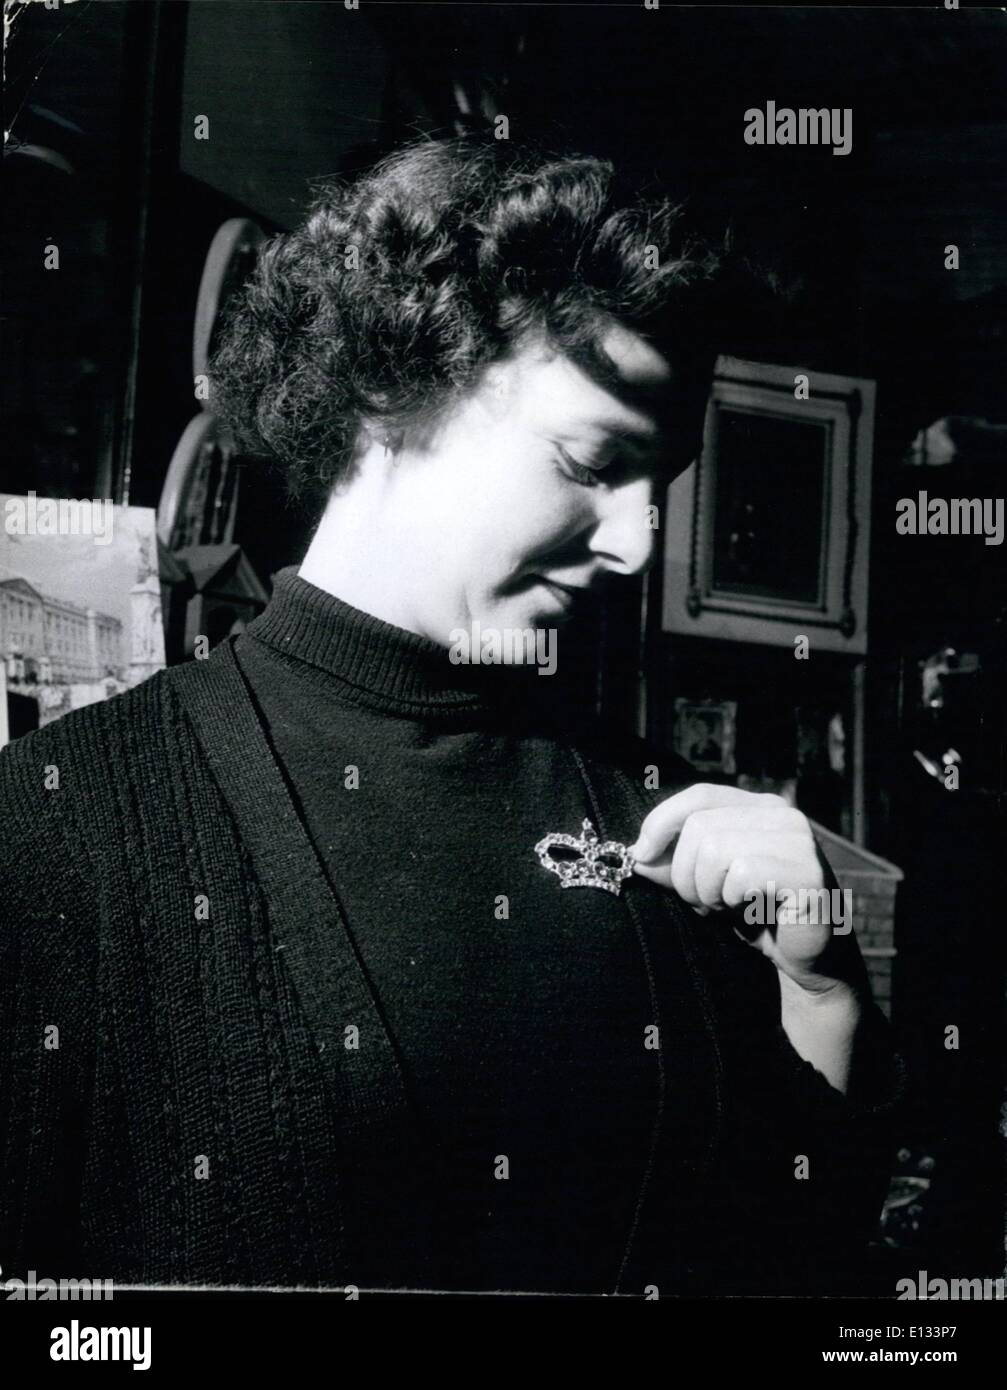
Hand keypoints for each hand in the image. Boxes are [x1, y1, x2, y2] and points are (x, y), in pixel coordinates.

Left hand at [630, 783, 846, 993]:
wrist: (809, 960)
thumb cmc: (755, 917)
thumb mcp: (705, 886)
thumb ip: (673, 867)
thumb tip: (637, 855)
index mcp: (759, 807)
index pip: (700, 796)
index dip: (661, 822)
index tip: (640, 856)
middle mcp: (782, 814)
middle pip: (699, 827)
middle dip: (686, 874)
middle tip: (706, 903)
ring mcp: (798, 840)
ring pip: (715, 850)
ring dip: (709, 891)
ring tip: (729, 908)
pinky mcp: (806, 871)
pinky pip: (741, 874)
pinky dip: (734, 900)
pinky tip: (751, 913)